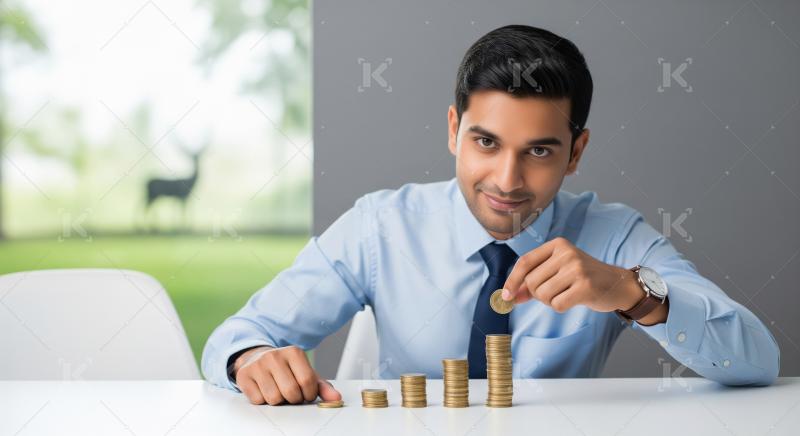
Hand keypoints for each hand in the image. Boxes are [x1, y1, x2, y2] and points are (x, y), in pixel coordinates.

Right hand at [234, 345, 341, 404]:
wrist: (257, 359)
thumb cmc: (285, 369)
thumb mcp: (305, 374)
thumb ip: (322, 387)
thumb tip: (336, 399)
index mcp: (294, 352)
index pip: (308, 381)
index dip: (308, 394)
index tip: (305, 393)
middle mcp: (275, 355)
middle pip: (291, 391)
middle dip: (294, 399)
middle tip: (291, 394)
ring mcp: (258, 365)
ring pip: (274, 398)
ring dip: (278, 401)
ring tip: (277, 390)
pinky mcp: (244, 375)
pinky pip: (258, 400)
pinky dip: (263, 400)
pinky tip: (264, 389)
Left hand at [502, 237, 645, 313]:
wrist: (618, 284)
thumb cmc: (584, 278)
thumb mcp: (558, 272)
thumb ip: (533, 282)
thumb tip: (509, 296)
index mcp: (558, 244)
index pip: (525, 262)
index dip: (512, 280)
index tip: (506, 296)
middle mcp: (567, 253)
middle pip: (532, 282)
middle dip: (537, 294)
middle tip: (554, 292)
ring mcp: (577, 269)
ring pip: (543, 294)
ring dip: (550, 301)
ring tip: (565, 294)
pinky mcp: (585, 286)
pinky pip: (557, 304)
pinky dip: (561, 307)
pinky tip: (574, 300)